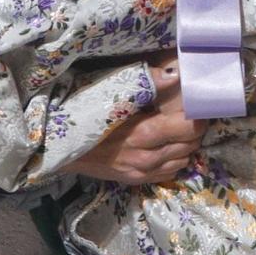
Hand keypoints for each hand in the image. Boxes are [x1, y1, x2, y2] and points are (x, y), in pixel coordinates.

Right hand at [69, 61, 203, 185]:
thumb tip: (175, 74)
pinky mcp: (135, 180)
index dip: (198, 114)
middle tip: (188, 113)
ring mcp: (141, 172)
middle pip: (191, 144)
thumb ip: (147, 83)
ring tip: (177, 129)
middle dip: (194, 128)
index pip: (189, 127)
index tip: (196, 103)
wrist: (57, 146)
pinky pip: (170, 172)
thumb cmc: (84, 112)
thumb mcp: (112, 92)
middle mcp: (146, 157)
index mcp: (142, 132)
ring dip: (185, 144)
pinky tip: (165, 146)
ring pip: (183, 159)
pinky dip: (174, 158)